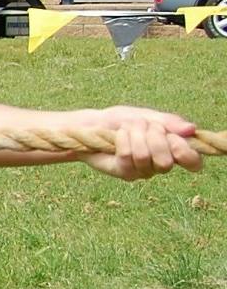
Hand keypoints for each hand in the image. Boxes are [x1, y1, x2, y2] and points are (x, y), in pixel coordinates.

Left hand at [81, 105, 201, 179]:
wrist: (93, 124)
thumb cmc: (123, 121)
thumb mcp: (148, 116)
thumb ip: (169, 122)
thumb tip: (191, 130)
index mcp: (173, 150)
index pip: (193, 162)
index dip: (186, 152)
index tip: (174, 137)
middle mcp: (160, 164)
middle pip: (166, 160)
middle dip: (154, 137)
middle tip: (143, 125)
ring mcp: (142, 171)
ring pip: (144, 156)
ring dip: (135, 134)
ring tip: (127, 128)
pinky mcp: (123, 172)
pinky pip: (126, 156)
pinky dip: (122, 138)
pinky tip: (118, 134)